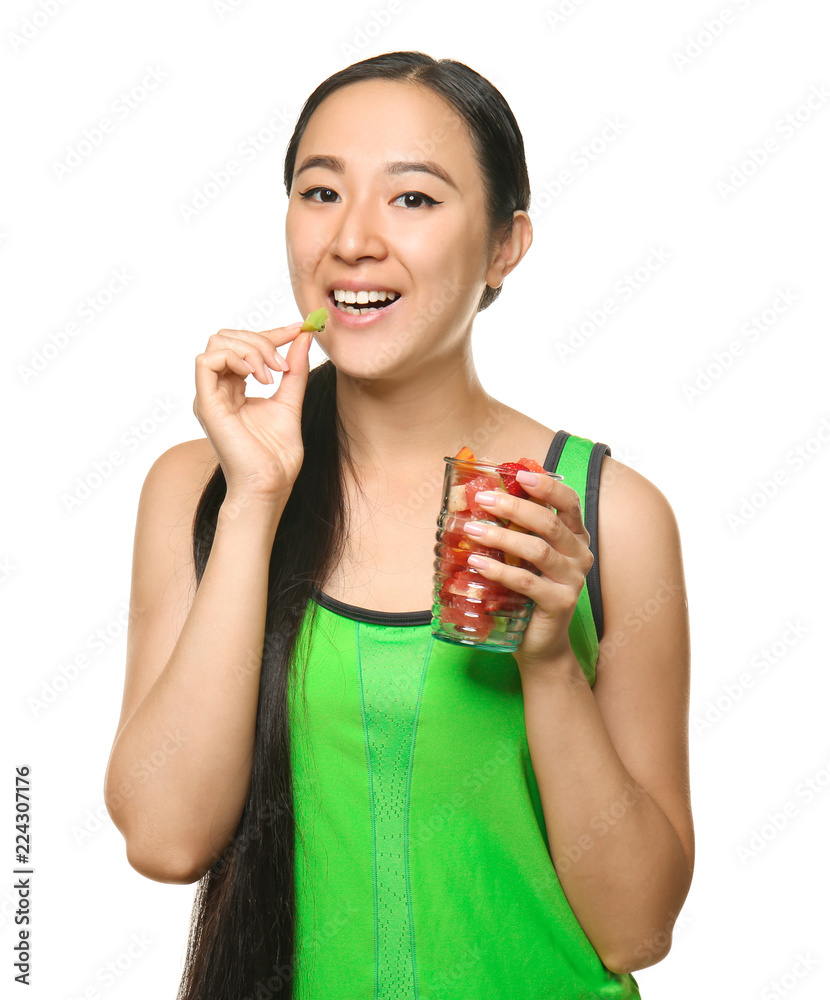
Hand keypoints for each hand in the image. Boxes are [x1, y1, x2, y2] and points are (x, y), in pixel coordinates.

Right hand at [193, 320, 313, 501]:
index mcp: (234, 389)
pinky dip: (236, 358)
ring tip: (274, 374)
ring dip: (252, 349)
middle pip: (229, 337)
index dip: (273, 332)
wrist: (270, 484)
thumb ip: (295, 370)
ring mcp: (209, 396)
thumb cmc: (277, 455)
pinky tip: (259, 377)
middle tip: (284, 365)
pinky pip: (207, 361)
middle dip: (262, 340)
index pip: (246, 345)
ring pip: (218, 343)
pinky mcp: (206, 403)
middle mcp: (218, 390)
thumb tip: (304, 337)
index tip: (301, 329)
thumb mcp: (291, 401)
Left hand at [463, 472, 593, 670]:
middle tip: (483, 500)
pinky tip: (478, 563)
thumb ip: (514, 529)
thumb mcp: (523, 556)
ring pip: (537, 550)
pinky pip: (527, 582)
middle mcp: (579, 555)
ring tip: (472, 530)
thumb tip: (481, 496)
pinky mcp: (560, 603)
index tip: (519, 474)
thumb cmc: (527, 592)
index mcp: (575, 536)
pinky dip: (500, 570)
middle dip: (514, 506)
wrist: (540, 643)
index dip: (546, 486)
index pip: (569, 502)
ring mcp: (573, 580)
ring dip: (502, 536)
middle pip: (548, 523)